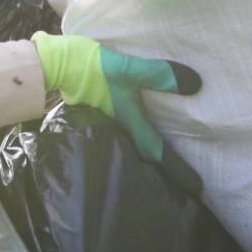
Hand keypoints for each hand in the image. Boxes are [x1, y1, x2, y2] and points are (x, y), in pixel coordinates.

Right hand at [33, 30, 202, 192]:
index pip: (158, 153)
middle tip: (187, 180)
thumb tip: (194, 84)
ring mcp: (109, 122)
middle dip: (166, 169)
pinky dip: (139, 136)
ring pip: (135, 145)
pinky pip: (126, 131)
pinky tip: (143, 127)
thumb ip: (157, 75)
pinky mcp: (102, 112)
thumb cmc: (89, 69)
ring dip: (151, 154)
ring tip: (168, 158)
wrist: (53, 64)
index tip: (198, 188)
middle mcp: (120, 128)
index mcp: (129, 122)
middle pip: (146, 156)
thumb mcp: (126, 69)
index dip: (179, 170)